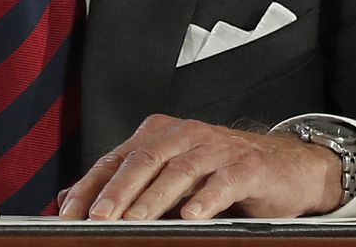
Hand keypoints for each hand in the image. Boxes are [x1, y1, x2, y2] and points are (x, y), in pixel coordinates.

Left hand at [58, 115, 341, 219]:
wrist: (287, 167)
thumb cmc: (222, 174)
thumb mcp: (170, 178)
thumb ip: (126, 186)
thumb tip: (69, 199)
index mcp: (162, 134)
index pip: (116, 158)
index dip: (90, 186)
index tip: (67, 214)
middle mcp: (187, 135)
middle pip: (144, 158)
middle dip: (117, 191)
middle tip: (97, 217)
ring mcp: (218, 148)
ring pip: (180, 169)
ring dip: (154, 197)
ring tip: (136, 221)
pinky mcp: (248, 167)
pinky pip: (224, 181)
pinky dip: (206, 198)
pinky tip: (192, 216)